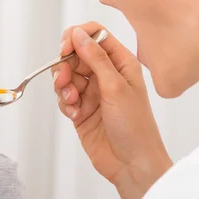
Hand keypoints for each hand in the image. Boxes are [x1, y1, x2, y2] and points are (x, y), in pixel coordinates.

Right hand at [52, 22, 171, 198]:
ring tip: (72, 101)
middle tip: (63, 80)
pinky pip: (64, 96)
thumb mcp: (115, 86)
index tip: (64, 49)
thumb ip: (95, 58)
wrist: (132, 164)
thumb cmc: (135, 126)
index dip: (76, 38)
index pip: (94, 35)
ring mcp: (93, 91)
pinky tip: (74, 114)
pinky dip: (65, 103)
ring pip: (66, 75)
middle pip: (75, 55)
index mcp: (121, 62)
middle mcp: (106, 73)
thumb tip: (78, 33)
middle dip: (65, 66)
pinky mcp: (81, 108)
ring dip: (63, 86)